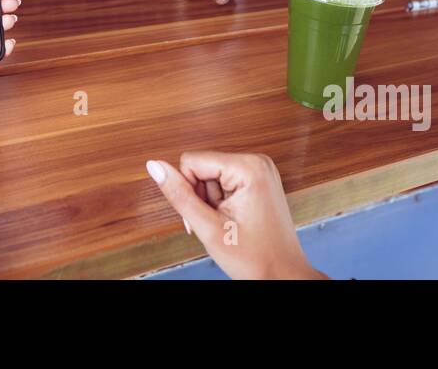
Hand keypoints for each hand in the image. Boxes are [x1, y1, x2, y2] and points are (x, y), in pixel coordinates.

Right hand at [145, 151, 325, 279]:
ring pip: (211, 176)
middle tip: (217, 224)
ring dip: (210, 202)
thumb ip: (179, 195)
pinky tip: (232, 220)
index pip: (191, 161)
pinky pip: (224, 182)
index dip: (188, 191)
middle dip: (201, 198)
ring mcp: (259, 170)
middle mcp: (256, 161)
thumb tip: (154, 166)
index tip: (204, 217)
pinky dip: (221, 203)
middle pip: (202, 167)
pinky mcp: (258, 180)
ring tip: (227, 224)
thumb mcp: (209, 228)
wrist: (283, 276)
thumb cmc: (257, 258)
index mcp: (248, 167)